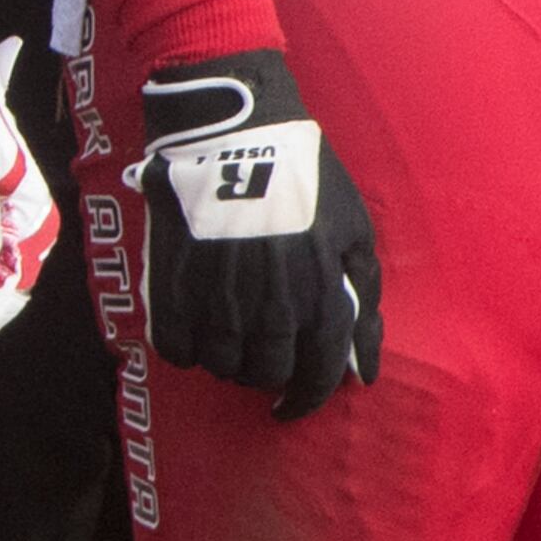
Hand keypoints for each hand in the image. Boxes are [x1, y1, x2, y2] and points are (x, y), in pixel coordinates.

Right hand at [125, 46, 379, 422]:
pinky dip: (185, 347)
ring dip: (226, 358)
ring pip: (221, 366)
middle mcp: (271, 313)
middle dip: (266, 371)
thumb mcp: (355, 233)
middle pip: (265, 375)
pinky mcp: (173, 291)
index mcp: (320, 300)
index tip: (291, 405)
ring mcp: (219, 305)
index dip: (305, 399)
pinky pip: (176, 349)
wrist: (233, 135)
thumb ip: (365, 303)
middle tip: (260, 350)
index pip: (315, 377)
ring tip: (227, 331)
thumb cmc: (305, 180)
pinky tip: (193, 326)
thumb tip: (366, 370)